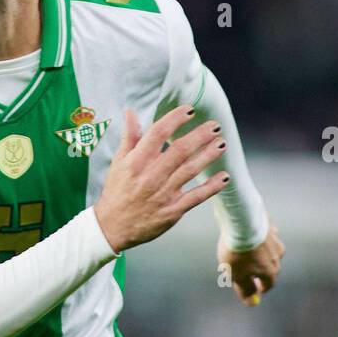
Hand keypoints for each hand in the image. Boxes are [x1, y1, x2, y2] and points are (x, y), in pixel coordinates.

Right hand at [93, 106, 228, 252]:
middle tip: (214, 125)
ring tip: (222, 143)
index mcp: (136, 161)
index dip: (175, 119)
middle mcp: (151, 176)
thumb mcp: (119, 162)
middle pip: (179, 150)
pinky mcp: (173, 210)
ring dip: (208, 155)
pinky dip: (212, 187)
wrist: (113, 226)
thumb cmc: (117, 191)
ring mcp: (163, 193)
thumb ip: (130, 137)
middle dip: (199, 136)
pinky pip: (196, 197)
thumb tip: (131, 112)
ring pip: (190, 170)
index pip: (158, 133)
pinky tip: (224, 177)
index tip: (189, 110)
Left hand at [218, 222, 283, 305]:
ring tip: (244, 248)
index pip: (268, 285)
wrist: (242, 220)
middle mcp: (278, 257)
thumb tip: (252, 302)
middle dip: (258, 270)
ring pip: (269, 250)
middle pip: (269, 267)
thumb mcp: (237, 276)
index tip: (251, 287)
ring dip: (259, 252)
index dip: (259, 288)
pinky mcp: (271, 226)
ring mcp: (276, 240)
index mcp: (270, 271)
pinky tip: (247, 234)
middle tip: (244, 268)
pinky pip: (266, 235)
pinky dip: (258, 237)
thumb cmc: (238, 251)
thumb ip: (245, 290)